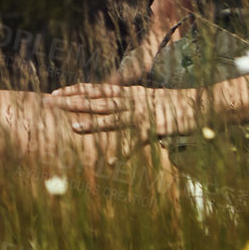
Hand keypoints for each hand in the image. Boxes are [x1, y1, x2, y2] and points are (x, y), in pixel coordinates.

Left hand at [43, 83, 197, 143]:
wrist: (198, 105)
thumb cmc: (171, 105)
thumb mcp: (146, 99)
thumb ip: (128, 102)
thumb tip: (113, 102)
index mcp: (127, 93)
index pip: (95, 89)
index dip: (74, 90)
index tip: (54, 92)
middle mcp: (130, 101)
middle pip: (96, 101)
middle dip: (72, 102)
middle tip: (50, 103)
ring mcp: (140, 115)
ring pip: (111, 119)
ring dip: (92, 124)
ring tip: (73, 129)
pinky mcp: (153, 129)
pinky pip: (135, 142)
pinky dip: (123, 151)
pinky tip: (111, 160)